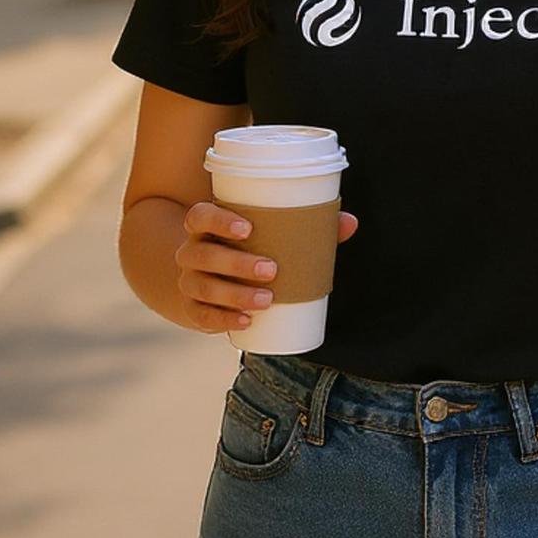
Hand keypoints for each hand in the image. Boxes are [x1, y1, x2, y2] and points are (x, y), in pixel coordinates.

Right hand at [173, 199, 358, 335]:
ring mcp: (188, 282)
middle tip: (272, 269)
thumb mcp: (269, 232)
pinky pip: (202, 316)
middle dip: (237, 263)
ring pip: (203, 287)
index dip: (219, 221)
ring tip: (268, 299)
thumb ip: (308, 225)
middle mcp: (191, 252)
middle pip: (202, 255)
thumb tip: (349, 222)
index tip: (248, 229)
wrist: (208, 275)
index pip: (200, 215)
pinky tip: (247, 321)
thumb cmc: (247, 246)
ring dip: (235, 294)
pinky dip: (224, 319)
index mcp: (205, 226)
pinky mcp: (193, 309)